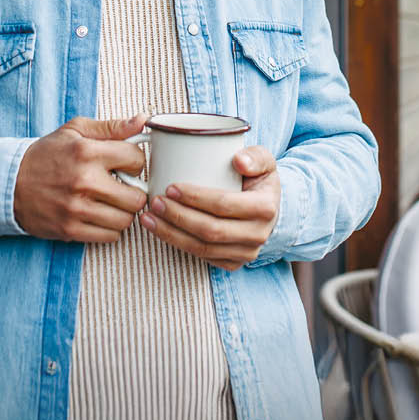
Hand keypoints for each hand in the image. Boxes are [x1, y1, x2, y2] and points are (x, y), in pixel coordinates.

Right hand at [13, 114, 148, 242]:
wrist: (9, 183)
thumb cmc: (46, 155)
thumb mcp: (75, 131)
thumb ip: (112, 127)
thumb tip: (143, 120)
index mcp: (87, 152)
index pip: (137, 160)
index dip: (135, 162)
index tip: (125, 165)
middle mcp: (84, 181)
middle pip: (137, 197)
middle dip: (134, 192)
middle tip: (123, 188)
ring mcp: (76, 208)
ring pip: (125, 220)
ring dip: (123, 212)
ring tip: (110, 202)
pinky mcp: (70, 230)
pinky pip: (110, 236)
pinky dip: (110, 228)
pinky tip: (99, 215)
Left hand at [139, 145, 280, 270]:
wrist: (268, 208)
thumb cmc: (258, 179)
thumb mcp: (263, 161)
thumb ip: (255, 156)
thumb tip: (238, 161)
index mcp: (265, 208)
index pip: (224, 205)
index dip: (195, 198)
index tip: (171, 187)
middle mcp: (258, 234)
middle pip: (210, 230)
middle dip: (178, 217)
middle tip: (156, 202)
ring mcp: (246, 252)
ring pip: (202, 248)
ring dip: (171, 234)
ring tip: (149, 218)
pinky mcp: (233, 263)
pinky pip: (202, 257)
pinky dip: (178, 244)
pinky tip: (161, 230)